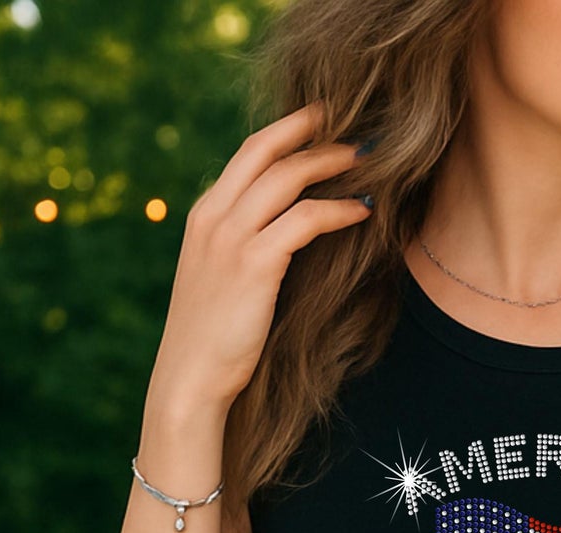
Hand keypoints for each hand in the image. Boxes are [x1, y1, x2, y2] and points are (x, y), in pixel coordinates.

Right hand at [147, 101, 374, 415]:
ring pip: (288, 178)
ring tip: (369, 160)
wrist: (190, 380)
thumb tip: (289, 241)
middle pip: (267, 150)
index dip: (287, 131)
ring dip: (333, 163)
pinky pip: (306, 220)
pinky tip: (365, 211)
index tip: (322, 122)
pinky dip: (339, 209)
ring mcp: (230, 238)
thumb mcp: (223, 284)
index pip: (248, 154)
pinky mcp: (254, 264)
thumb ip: (246, 252)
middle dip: (313, 131)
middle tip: (355, 126)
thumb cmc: (214, 342)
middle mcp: (214, 217)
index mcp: (205, 216)